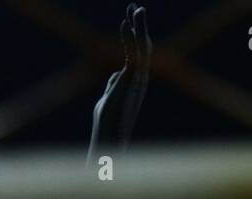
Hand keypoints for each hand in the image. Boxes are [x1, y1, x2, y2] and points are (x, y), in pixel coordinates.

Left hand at [90, 5, 150, 152]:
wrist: (110, 133)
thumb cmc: (108, 119)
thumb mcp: (110, 96)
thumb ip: (115, 84)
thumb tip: (116, 77)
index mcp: (136, 80)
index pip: (138, 52)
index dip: (134, 34)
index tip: (128, 20)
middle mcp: (141, 77)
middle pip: (143, 46)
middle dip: (139, 26)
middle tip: (135, 7)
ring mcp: (137, 78)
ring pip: (142, 48)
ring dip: (139, 27)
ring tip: (136, 9)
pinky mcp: (130, 80)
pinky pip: (132, 55)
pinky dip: (130, 39)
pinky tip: (125, 25)